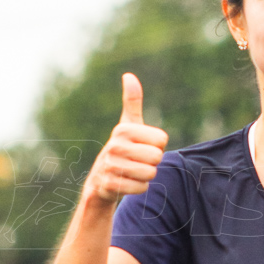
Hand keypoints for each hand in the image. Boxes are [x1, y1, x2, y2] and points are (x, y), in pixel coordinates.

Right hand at [85, 73, 168, 203]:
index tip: (142, 146)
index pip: (162, 140)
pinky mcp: (109, 185)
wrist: (101, 179)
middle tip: (137, 161)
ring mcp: (110, 166)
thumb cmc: (122, 148)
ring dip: (146, 175)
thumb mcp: (128, 125)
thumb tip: (128, 75)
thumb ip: (132, 101)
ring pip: (150, 173)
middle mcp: (114, 146)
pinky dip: (139, 187)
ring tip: (133, 171)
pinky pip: (142, 188)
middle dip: (152, 162)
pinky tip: (127, 183)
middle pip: (157, 157)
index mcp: (123, 130)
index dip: (157, 146)